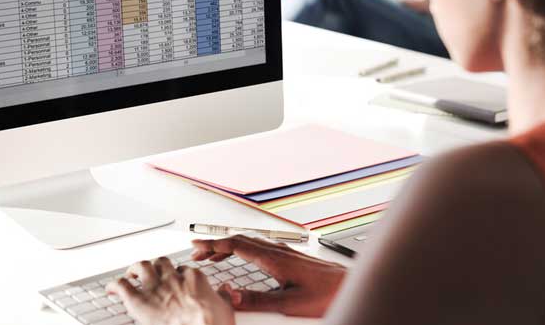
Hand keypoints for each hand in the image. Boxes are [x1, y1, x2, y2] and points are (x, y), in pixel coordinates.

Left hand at [107, 257, 234, 324]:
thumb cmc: (213, 324)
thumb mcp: (226, 309)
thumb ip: (223, 297)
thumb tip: (225, 290)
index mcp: (194, 278)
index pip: (185, 270)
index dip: (179, 275)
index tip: (177, 279)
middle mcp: (173, 278)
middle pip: (162, 263)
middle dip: (156, 265)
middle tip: (152, 271)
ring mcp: (155, 287)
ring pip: (141, 266)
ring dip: (134, 268)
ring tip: (131, 273)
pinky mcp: (138, 300)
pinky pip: (122, 285)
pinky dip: (114, 284)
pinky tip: (110, 288)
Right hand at [192, 235, 346, 316]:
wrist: (348, 286)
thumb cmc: (326, 294)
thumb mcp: (288, 304)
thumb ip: (257, 300)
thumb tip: (230, 294)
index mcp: (274, 259)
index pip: (236, 245)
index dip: (213, 244)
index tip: (196, 246)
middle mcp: (278, 251)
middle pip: (240, 240)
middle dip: (216, 244)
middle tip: (198, 253)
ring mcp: (284, 252)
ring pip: (249, 242)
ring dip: (228, 246)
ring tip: (213, 256)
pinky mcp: (290, 257)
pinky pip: (259, 247)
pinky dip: (243, 249)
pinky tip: (242, 258)